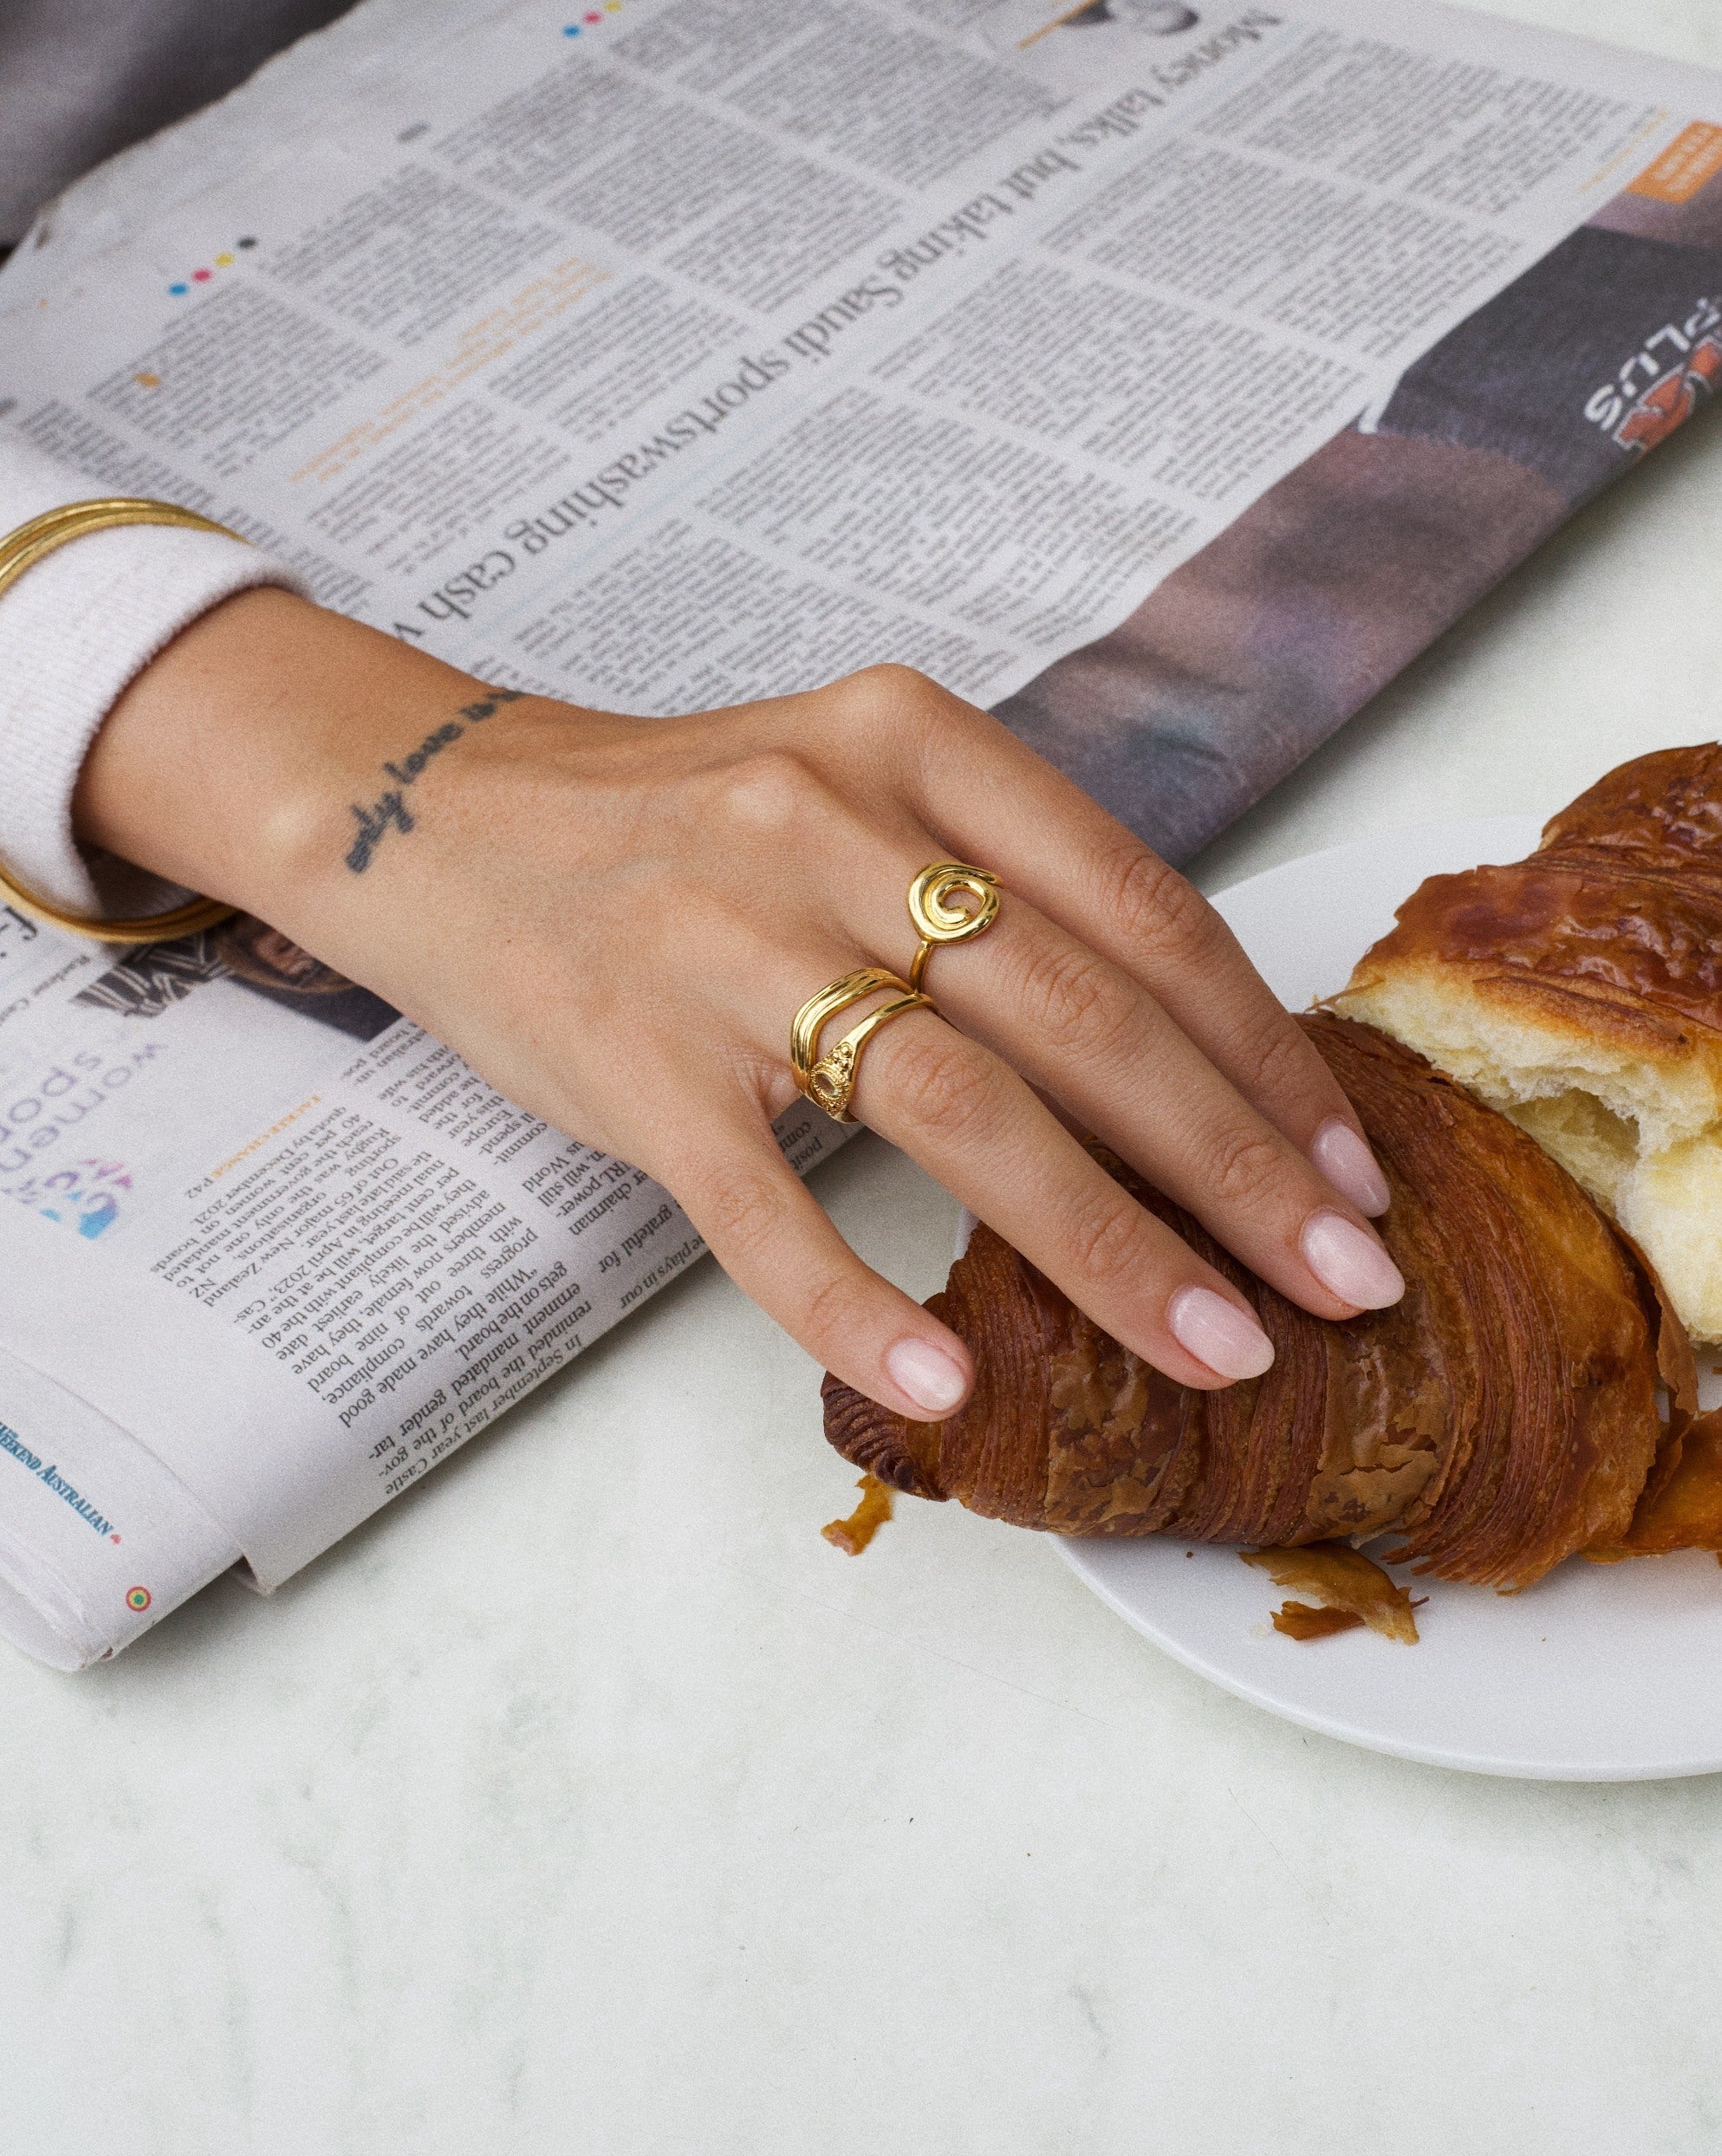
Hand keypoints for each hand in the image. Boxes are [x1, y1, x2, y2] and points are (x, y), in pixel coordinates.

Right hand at [78, 590, 1402, 1421]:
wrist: (441, 817)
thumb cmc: (682, 826)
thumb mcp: (857, 790)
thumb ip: (1002, 886)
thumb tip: (1189, 1060)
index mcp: (914, 744)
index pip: (1141, 909)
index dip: (1264, 1053)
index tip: (1347, 1168)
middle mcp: (832, 821)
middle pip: (1083, 1017)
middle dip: (1237, 1170)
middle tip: (1344, 1284)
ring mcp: (726, 944)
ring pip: (958, 1112)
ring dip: (1108, 1248)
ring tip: (1215, 1349)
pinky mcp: (635, 1064)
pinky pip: (765, 1208)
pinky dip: (855, 1305)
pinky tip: (940, 1387)